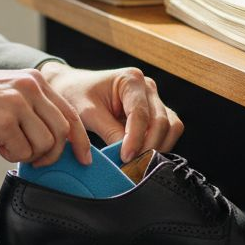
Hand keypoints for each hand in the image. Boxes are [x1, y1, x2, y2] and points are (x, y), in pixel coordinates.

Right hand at [0, 69, 92, 166]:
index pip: (70, 113)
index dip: (79, 140)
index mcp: (34, 79)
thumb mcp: (8, 92)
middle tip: (36, 160)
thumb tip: (55, 139)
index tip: (84, 158)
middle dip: (53, 153)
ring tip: (8, 145)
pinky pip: (21, 152)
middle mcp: (30, 87)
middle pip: (62, 131)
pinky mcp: (4, 121)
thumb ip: (33, 108)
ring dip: (29, 154)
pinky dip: (9, 155)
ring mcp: (17, 103)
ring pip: (45, 144)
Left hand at [39, 62, 182, 161]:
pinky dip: (161, 144)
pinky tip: (143, 154)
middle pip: (161, 121)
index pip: (141, 114)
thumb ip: (109, 132)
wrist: (73, 88)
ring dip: (158, 147)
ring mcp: (154, 99)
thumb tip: (127, 155)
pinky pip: (169, 130)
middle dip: (148, 146)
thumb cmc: (77, 95)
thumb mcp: (87, 113)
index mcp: (131, 79)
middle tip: (132, 164)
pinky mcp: (156, 112)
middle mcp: (148, 87)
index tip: (125, 158)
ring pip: (171, 127)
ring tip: (138, 161)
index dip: (135, 139)